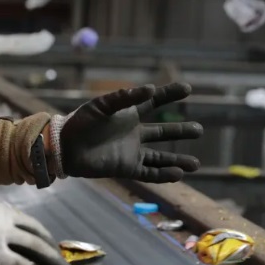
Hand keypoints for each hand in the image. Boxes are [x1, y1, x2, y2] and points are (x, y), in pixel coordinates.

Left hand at [53, 83, 202, 182]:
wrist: (65, 148)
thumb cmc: (80, 123)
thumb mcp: (103, 106)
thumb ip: (126, 97)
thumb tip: (151, 89)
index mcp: (129, 114)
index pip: (155, 102)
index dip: (170, 95)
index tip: (187, 89)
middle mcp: (133, 133)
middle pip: (163, 132)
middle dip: (181, 131)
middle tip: (199, 130)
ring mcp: (131, 152)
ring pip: (160, 157)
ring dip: (177, 160)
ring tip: (195, 164)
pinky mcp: (126, 168)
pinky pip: (149, 172)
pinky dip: (164, 175)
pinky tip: (178, 174)